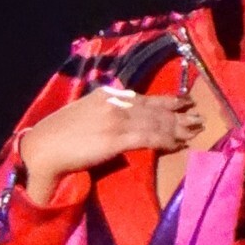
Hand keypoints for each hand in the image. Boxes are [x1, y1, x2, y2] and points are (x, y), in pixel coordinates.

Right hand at [18, 85, 203, 203]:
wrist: (44, 148)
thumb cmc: (58, 136)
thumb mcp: (84, 114)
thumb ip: (102, 111)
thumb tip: (118, 117)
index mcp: (106, 95)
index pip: (142, 97)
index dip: (165, 100)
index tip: (182, 102)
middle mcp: (115, 102)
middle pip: (154, 107)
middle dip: (179, 113)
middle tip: (199, 117)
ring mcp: (118, 119)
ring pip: (156, 121)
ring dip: (179, 126)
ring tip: (197, 129)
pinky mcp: (118, 138)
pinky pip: (150, 138)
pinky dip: (167, 140)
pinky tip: (180, 144)